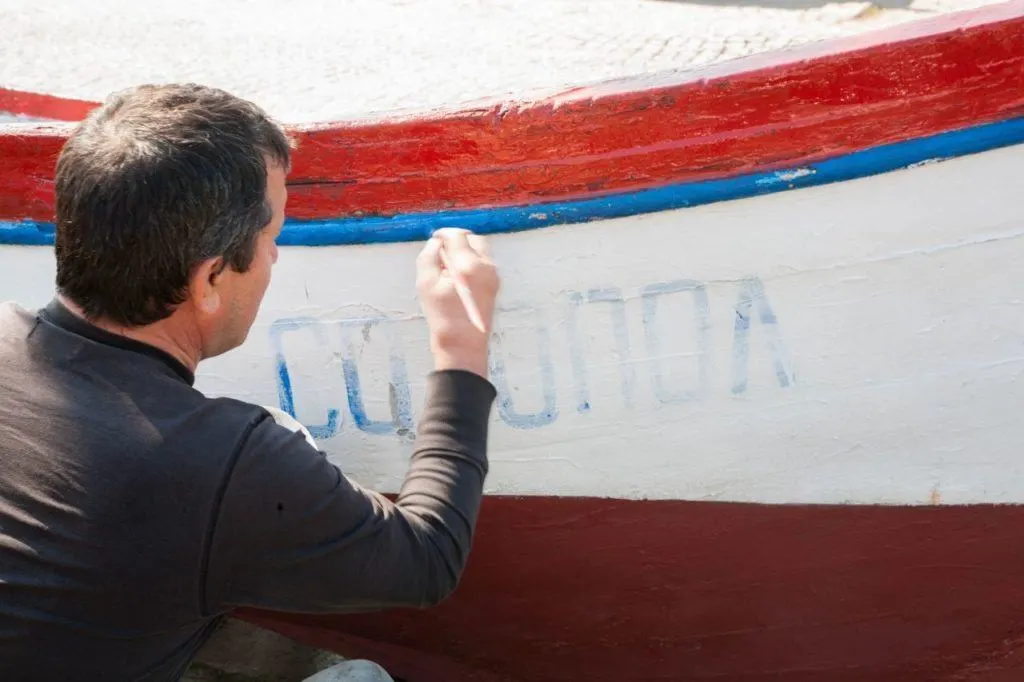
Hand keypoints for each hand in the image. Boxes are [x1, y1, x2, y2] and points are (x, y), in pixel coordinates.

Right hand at [416, 228, 499, 377]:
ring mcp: (494, 275)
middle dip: (457, 240)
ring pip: (480, 250)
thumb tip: (437, 242)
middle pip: (473, 239)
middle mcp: (486, 266)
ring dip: (465, 250)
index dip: (443, 234)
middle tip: (441, 251)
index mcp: (469, 265)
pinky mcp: (495, 284)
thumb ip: (429, 256)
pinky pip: (483, 262)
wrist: (463, 344)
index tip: (434, 239)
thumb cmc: (441, 316)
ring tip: (448, 266)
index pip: (458, 235)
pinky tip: (458, 277)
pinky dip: (471, 261)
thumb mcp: (425, 284)